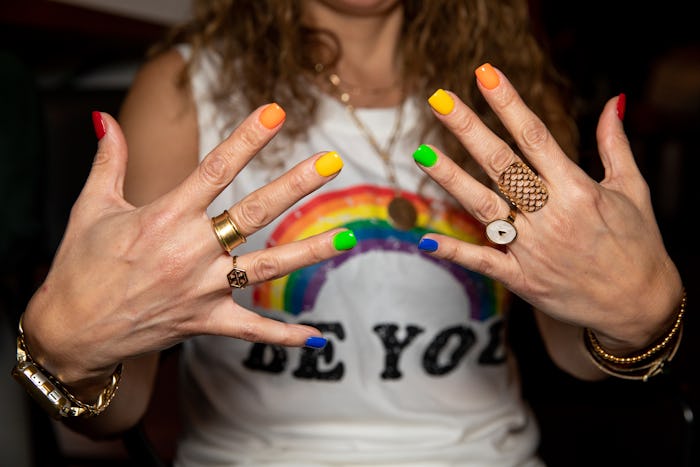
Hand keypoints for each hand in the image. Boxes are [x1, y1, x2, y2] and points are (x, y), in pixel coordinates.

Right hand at [21, 105, 351, 387]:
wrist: (69, 330)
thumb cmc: (80, 265)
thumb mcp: (90, 207)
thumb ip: (107, 161)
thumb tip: (105, 118)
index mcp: (165, 217)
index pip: (216, 168)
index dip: (248, 138)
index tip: (276, 113)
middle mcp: (190, 252)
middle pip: (254, 212)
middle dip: (295, 185)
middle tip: (330, 163)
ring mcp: (202, 290)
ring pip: (267, 267)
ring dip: (310, 251)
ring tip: (348, 236)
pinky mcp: (205, 322)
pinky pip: (252, 329)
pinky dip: (284, 335)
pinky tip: (318, 336)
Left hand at [415, 64, 682, 352]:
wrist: (640, 306)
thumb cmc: (638, 243)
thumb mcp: (633, 189)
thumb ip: (615, 144)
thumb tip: (613, 100)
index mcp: (578, 189)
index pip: (534, 137)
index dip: (508, 104)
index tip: (484, 75)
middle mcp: (551, 215)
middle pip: (501, 164)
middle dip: (469, 129)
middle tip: (440, 100)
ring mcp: (533, 248)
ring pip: (483, 206)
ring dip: (450, 178)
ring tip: (421, 152)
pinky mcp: (522, 278)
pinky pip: (482, 261)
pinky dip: (454, 250)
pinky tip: (424, 238)